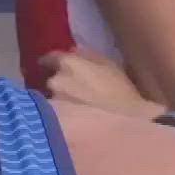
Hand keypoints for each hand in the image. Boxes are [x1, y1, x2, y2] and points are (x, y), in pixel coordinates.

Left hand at [40, 49, 163, 120]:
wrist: (125, 124)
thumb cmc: (121, 91)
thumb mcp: (110, 65)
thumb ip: (88, 55)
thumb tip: (71, 50)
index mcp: (67, 63)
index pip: (50, 57)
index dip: (53, 60)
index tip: (55, 63)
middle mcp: (55, 81)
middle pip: (53, 78)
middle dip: (61, 81)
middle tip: (74, 87)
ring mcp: (54, 102)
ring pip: (54, 96)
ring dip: (62, 97)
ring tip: (79, 104)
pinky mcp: (57, 121)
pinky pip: (57, 112)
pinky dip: (64, 111)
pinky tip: (77, 116)